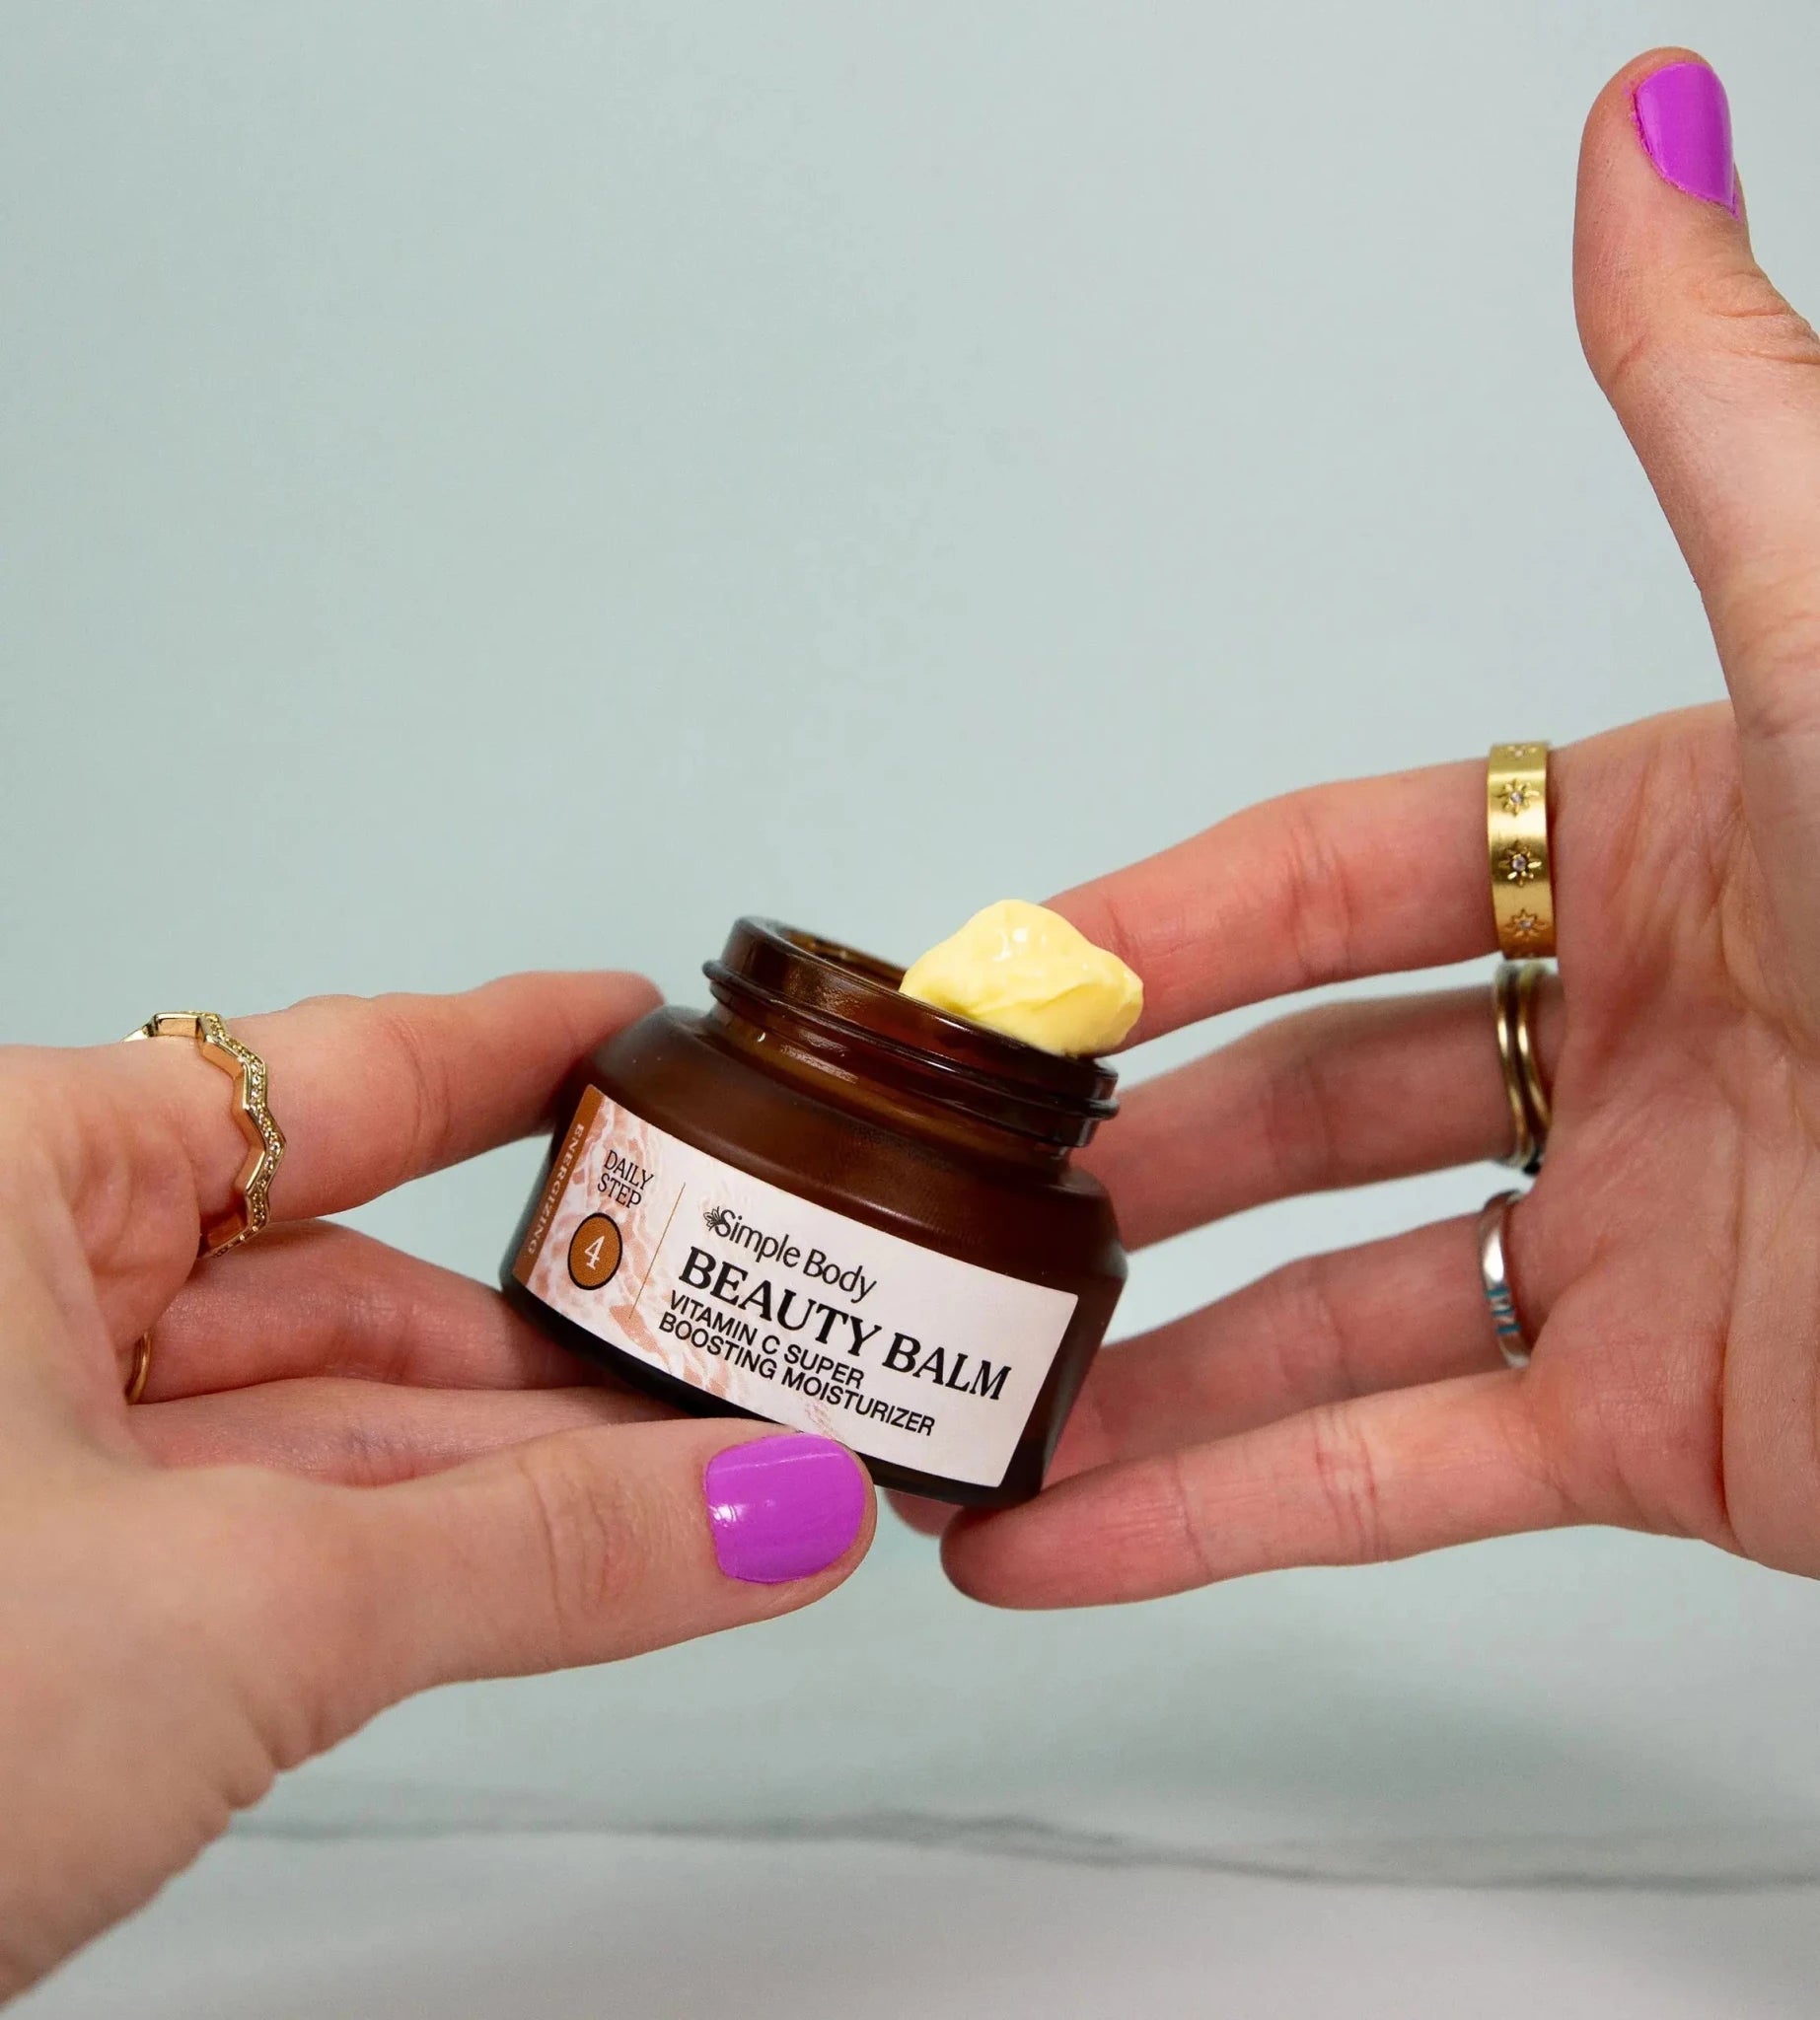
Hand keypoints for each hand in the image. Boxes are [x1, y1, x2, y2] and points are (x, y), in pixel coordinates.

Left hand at [0, 974, 871, 1997]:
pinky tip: (584, 1561)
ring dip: (520, 1465)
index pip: (332, 1072)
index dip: (513, 1049)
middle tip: (738, 1333)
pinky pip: (282, 1536)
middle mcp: (12, 1295)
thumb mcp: (231, 1610)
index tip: (639, 1032)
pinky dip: (433, 1558)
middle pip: (350, 1272)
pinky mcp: (43, 1602)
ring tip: (716, 1475)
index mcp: (12, 1179)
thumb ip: (533, 1554)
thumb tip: (765, 1509)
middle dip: (558, 1328)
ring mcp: (25, 1460)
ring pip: (324, 1425)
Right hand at [930, 49, 1819, 1607]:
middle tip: (948, 1200)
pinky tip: (1055, 1541)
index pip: (1324, 881)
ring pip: (1311, 1314)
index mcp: (1649, 857)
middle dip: (1110, 1166)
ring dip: (1127, 1372)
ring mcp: (1627, 1248)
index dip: (1146, 930)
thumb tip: (1642, 145)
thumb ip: (1721, 425)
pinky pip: (1387, 1475)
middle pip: (1290, 1107)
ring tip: (959, 1409)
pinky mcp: (1655, 1433)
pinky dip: (1215, 1519)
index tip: (993, 985)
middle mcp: (1624, 1052)